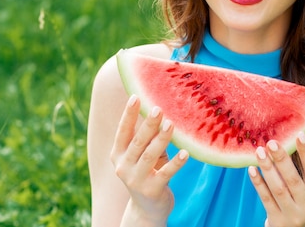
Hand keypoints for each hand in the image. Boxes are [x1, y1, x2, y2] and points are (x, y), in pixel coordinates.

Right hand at [110, 94, 188, 223]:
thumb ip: (145, 137)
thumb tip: (157, 107)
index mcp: (118, 155)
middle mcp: (123, 167)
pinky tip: (186, 153)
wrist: (146, 209)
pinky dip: (176, 162)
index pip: (122, 132)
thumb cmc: (148, 171)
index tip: (136, 96)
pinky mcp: (152, 190)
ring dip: (162, 139)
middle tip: (158, 108)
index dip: (128, 115)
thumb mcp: (142, 154)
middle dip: (148, 125)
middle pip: (137, 142)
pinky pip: (166, 173)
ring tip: (172, 124)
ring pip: (150, 156)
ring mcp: (136, 180)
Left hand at [248, 132, 304, 226]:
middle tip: (272, 142)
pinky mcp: (277, 222)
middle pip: (293, 181)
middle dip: (282, 160)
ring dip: (267, 168)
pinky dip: (258, 183)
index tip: (300, 135)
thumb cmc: (304, 202)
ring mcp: (293, 216)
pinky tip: (252, 169)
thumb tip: (290, 140)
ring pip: (278, 189)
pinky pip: (266, 199)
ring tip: (259, 151)